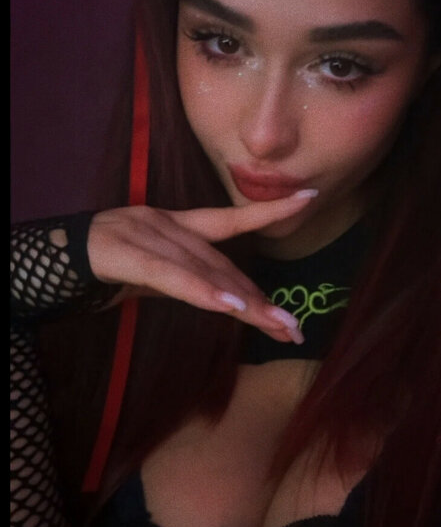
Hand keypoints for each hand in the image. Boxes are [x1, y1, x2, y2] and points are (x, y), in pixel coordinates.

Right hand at [86, 191, 318, 344]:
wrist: (46, 263)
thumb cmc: (100, 269)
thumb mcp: (148, 275)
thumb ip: (184, 279)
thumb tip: (224, 297)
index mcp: (173, 225)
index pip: (229, 219)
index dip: (268, 208)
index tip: (309, 198)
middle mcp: (166, 224)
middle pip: (223, 265)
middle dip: (260, 299)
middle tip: (293, 328)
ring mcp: (146, 235)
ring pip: (204, 272)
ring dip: (243, 303)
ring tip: (276, 324)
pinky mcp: (127, 254)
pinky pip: (172, 277)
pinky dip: (204, 292)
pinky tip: (231, 308)